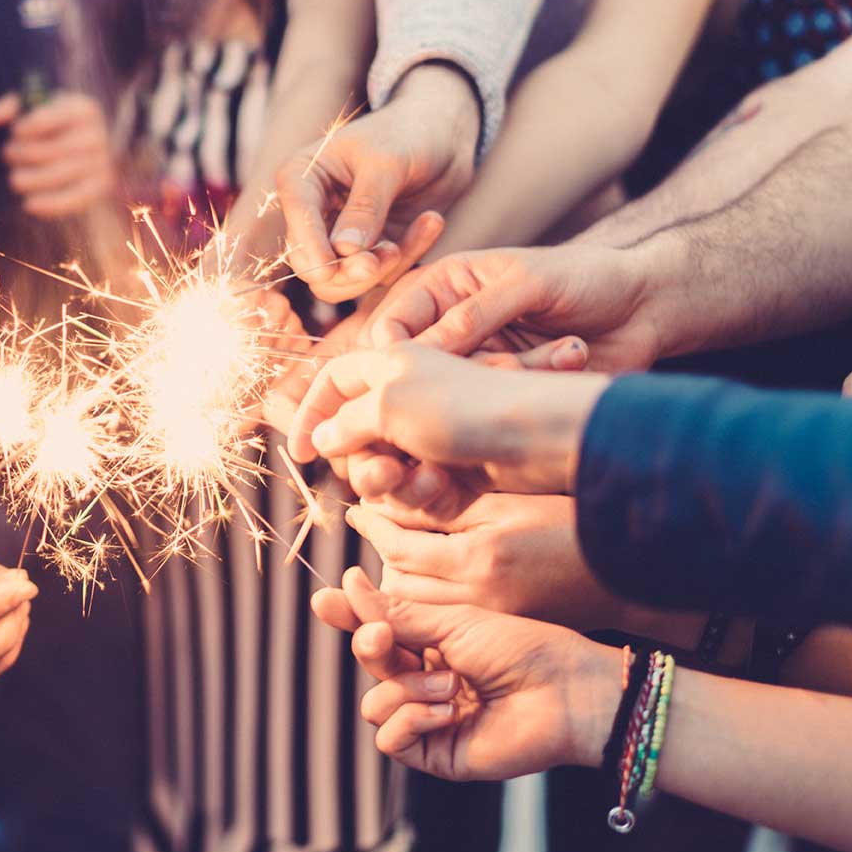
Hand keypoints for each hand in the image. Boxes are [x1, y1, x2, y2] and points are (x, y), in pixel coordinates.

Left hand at [0, 90, 114, 219]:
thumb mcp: (33, 108)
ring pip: (60, 175)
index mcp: (82, 108)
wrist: (84, 146)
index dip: (25, 128)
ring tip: (14, 179)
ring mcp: (102, 161)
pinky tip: (28, 205)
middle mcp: (97, 134)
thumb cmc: (50, 123)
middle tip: (7, 155)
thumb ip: (9, 108)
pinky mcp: (101, 186)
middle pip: (53, 149)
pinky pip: (75, 199)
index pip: (50, 119)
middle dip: (22, 154)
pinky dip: (50, 205)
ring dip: (30, 180)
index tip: (14, 132)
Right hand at [277, 63, 479, 302]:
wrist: (445, 134)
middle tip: (382, 261)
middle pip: (311, 263)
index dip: (312, 247)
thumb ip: (365, 207)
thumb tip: (344, 251)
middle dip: (346, 270)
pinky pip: (380, 275)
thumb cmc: (409, 132)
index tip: (335, 267)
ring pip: (341, 280)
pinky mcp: (371, 251)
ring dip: (377, 270)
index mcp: (303, 178)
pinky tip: (430, 223)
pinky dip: (407, 257)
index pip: (297, 220)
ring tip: (411, 238)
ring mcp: (341, 235)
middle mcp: (315, 212)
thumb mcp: (387, 163)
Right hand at [289, 344, 609, 503]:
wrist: (552, 433)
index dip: (311, 412)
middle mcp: (416, 391)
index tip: (298, 454)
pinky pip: (423, 488)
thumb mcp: (394, 401)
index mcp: (396, 358)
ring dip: (397, 481)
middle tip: (380, 474)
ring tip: (422, 481)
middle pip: (359, 432)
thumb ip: (348, 420)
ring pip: (390, 467)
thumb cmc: (475, 402)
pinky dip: (428, 494)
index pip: (336, 379)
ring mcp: (440, 430)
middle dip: (362, 459)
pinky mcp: (462, 465)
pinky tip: (446, 490)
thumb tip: (322, 439)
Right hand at [312, 566, 620, 780]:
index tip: (324, 601)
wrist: (565, 693)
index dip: (350, 619)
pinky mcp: (437, 754)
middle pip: (369, 667)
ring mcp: (431, 720)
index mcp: (433, 646)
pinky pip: (390, 740)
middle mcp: (427, 683)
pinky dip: (411, 721)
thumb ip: (394, 613)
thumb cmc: (522, 649)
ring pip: (375, 705)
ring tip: (452, 686)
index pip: (376, 633)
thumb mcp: (452, 622)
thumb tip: (343, 585)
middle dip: (372, 649)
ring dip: (406, 690)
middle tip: (386, 637)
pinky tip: (447, 712)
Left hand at [347, 494, 631, 631]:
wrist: (636, 567)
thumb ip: (452, 502)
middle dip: (379, 557)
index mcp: (479, 561)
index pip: (399, 547)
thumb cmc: (580, 518)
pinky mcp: (504, 627)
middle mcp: (479, 598)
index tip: (357, 508)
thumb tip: (395, 493)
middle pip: (398, 584)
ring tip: (393, 552)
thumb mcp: (513, 501)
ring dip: (398, 580)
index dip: (373, 524)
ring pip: (418, 605)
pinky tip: (428, 576)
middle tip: (369, 529)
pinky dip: (424, 599)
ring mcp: (492, 618)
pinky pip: (444, 617)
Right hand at [365, 244, 658, 369]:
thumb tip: (415, 353)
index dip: (391, 356)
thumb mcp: (529, 283)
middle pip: (421, 370)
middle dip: (467, 373)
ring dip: (517, 375)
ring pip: (463, 393)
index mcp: (442, 286)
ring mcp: (478, 361)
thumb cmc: (588, 278)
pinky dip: (538, 385)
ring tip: (568, 349)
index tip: (412, 377)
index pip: (390, 327)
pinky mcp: (506, 390)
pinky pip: (499, 404)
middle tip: (505, 366)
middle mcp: (451, 326)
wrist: (647, 306)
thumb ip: (473, 315)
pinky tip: (575, 356)